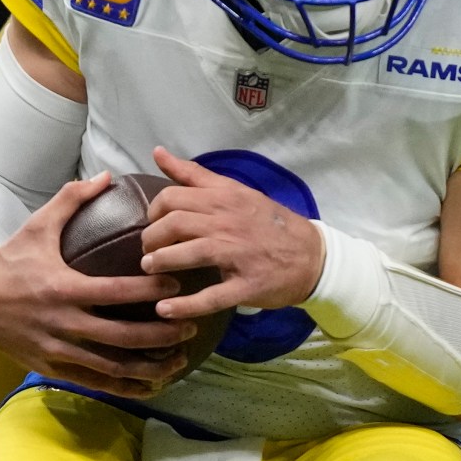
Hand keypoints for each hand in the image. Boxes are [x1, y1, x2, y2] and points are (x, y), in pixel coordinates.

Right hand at [0, 172, 194, 395]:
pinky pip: (94, 382)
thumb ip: (72, 199)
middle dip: (160, 334)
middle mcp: (60, 324)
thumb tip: (108, 175)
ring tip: (179, 359)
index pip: (115, 293)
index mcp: (62, 288)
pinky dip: (124, 386)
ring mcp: (55, 350)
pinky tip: (150, 383)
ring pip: (110, 368)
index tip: (178, 284)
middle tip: (189, 325)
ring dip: (148, 367)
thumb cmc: (11, 257)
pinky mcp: (51, 368)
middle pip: (120, 337)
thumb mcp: (37, 225)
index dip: (150, 291)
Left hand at [139, 146, 323, 317]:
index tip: (154, 225)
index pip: (173, 197)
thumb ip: (195, 175)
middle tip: (148, 251)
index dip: (153, 213)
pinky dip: (184, 305)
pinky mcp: (247, 284)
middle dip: (151, 239)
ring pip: (189, 254)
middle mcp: (229, 222)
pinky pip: (211, 297)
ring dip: (161, 264)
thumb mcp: (235, 191)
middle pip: (175, 224)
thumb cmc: (269, 223)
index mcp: (225, 198)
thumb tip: (157, 152)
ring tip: (151, 271)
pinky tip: (165, 308)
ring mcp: (239, 254)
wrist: (313, 256)